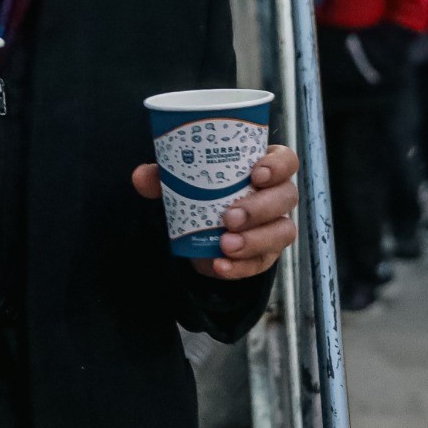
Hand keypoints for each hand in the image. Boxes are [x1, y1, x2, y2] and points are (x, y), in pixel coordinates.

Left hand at [131, 145, 300, 280]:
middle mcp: (277, 196)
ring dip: (255, 240)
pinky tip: (220, 265)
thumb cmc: (201, 192)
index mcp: (263, 168)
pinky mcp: (265, 255)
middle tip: (229, 217)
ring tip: (225, 244)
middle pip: (286, 197)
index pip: (286, 160)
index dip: (277, 166)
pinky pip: (262, 263)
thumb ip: (163, 176)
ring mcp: (275, 226)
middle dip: (260, 208)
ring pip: (282, 231)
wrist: (200, 230)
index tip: (255, 174)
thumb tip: (141, 177)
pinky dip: (241, 267)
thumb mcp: (182, 181)